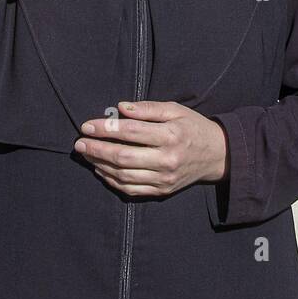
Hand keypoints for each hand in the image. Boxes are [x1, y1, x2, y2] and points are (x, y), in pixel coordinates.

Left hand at [74, 100, 227, 196]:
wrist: (218, 155)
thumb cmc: (193, 127)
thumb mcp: (175, 109)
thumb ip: (147, 108)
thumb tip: (120, 108)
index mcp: (170, 135)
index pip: (130, 132)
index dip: (105, 129)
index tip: (86, 126)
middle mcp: (167, 159)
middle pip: (123, 156)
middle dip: (96, 150)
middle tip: (79, 144)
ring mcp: (164, 178)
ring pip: (123, 175)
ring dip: (100, 165)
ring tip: (87, 155)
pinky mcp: (162, 191)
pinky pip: (131, 189)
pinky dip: (112, 181)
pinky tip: (101, 170)